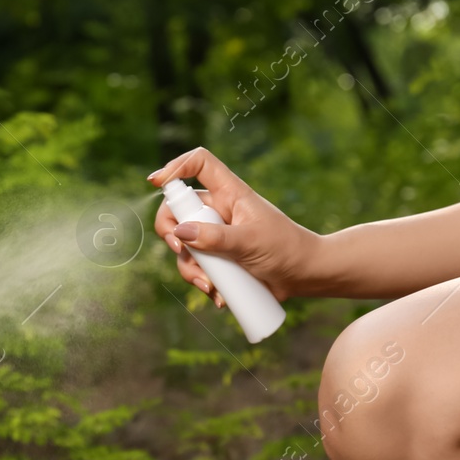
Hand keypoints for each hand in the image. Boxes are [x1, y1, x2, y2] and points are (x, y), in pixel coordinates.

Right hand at [148, 147, 322, 306]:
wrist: (303, 276)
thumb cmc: (286, 249)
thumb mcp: (250, 242)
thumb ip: (216, 238)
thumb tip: (180, 233)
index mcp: (230, 193)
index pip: (200, 164)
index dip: (176, 166)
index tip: (156, 182)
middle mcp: (218, 211)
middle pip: (177, 210)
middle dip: (172, 234)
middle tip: (181, 252)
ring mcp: (215, 236)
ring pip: (183, 246)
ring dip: (190, 269)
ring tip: (211, 286)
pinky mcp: (216, 259)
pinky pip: (195, 267)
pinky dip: (201, 282)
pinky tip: (218, 295)